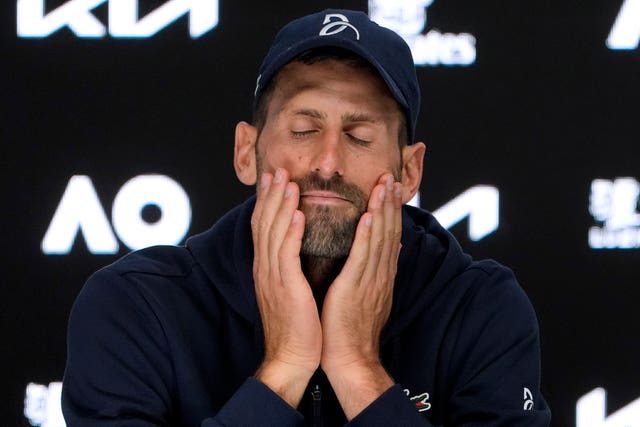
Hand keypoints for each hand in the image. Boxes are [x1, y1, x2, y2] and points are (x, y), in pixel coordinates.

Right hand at [252, 168, 321, 407]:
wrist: (291, 358)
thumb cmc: (297, 327)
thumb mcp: (290, 291)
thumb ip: (290, 268)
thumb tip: (297, 250)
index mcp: (268, 269)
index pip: (264, 227)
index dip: (268, 202)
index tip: (274, 180)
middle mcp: (266, 268)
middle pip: (264, 223)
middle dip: (270, 195)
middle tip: (276, 169)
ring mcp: (273, 277)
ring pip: (274, 232)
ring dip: (280, 204)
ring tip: (286, 181)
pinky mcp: (285, 287)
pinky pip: (286, 254)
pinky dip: (290, 231)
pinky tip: (297, 213)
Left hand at [320, 174, 401, 418]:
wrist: (349, 359)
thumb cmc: (352, 330)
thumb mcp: (370, 296)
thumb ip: (380, 271)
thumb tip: (390, 249)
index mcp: (381, 275)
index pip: (388, 236)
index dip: (390, 211)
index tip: (389, 188)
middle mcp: (380, 274)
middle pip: (388, 232)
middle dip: (389, 203)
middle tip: (390, 176)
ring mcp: (371, 280)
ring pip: (378, 238)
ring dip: (381, 210)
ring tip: (383, 185)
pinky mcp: (355, 288)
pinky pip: (362, 257)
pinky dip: (366, 235)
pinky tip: (368, 216)